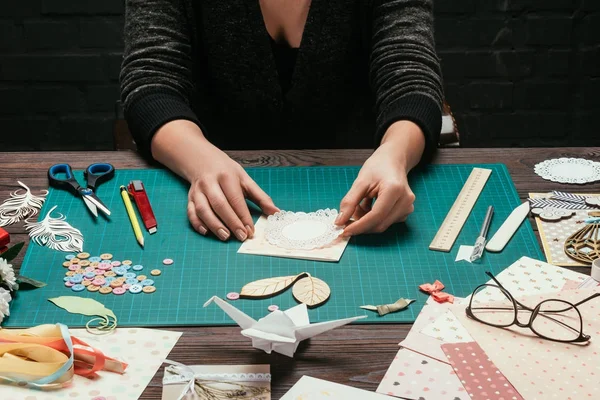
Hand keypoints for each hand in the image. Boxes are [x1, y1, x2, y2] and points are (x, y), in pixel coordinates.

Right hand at [151, 120, 278, 240]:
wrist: (202, 160)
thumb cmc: (227, 172)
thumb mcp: (246, 180)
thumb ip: (261, 197)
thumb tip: (276, 212)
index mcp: (226, 176)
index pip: (236, 199)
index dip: (243, 216)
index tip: (250, 231)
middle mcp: (210, 183)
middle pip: (220, 205)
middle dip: (231, 222)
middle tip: (241, 236)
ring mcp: (197, 191)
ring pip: (203, 209)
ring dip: (214, 225)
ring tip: (225, 237)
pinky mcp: (189, 198)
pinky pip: (191, 212)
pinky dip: (197, 223)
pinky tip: (206, 232)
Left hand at [335, 121, 424, 234]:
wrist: (393, 160)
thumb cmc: (378, 167)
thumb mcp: (360, 181)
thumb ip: (350, 202)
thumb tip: (340, 221)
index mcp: (395, 190)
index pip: (376, 216)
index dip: (359, 226)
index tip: (343, 231)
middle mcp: (405, 201)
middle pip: (380, 224)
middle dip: (361, 225)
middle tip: (346, 220)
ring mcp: (408, 207)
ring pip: (382, 225)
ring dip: (366, 221)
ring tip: (359, 206)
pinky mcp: (405, 211)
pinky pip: (386, 221)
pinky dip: (373, 219)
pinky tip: (368, 206)